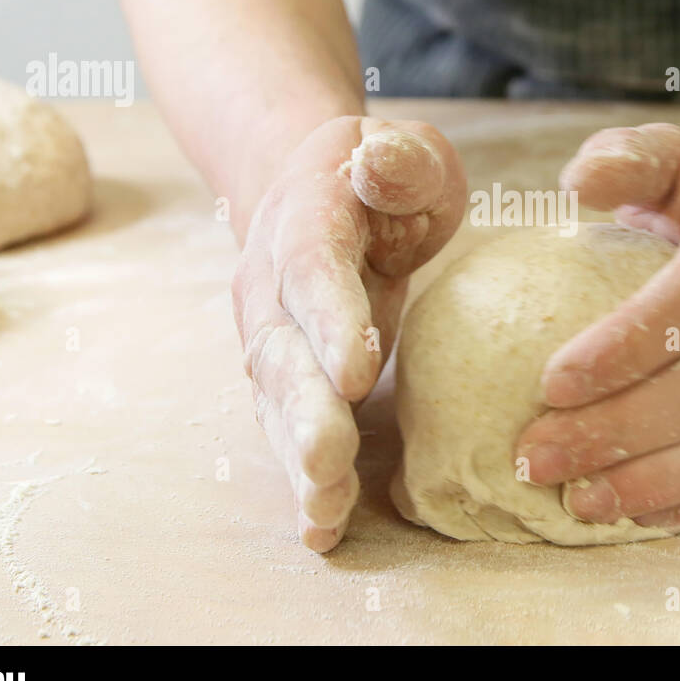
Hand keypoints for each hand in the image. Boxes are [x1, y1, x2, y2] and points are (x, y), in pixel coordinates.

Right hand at [232, 116, 465, 550]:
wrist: (318, 191)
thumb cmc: (385, 176)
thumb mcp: (407, 152)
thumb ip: (400, 160)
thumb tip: (380, 158)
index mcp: (307, 222)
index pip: (313, 271)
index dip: (331, 320)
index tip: (357, 373)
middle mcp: (272, 286)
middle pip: (282, 352)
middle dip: (304, 411)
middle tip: (329, 461)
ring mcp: (272, 336)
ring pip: (277, 403)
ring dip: (299, 458)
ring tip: (324, 512)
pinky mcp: (287, 377)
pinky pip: (288, 429)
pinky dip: (304, 478)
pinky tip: (324, 528)